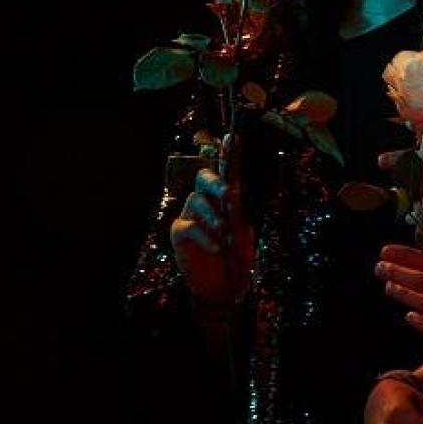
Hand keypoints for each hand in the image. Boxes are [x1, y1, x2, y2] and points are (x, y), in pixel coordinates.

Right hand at [169, 166, 252, 304]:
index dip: (229, 155)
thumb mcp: (243, 236)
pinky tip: (216, 247)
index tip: (234, 136)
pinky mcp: (180, 233)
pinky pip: (189, 225)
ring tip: (224, 229)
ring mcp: (191, 216)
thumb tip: (234, 191)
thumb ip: (239, 215)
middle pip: (203, 177)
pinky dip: (205, 235)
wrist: (223, 287)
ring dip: (212, 213)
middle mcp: (207, 203)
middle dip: (215, 180)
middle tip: (229, 192)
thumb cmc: (237, 258)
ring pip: (196, 198)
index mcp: (226, 201)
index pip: (226, 174)